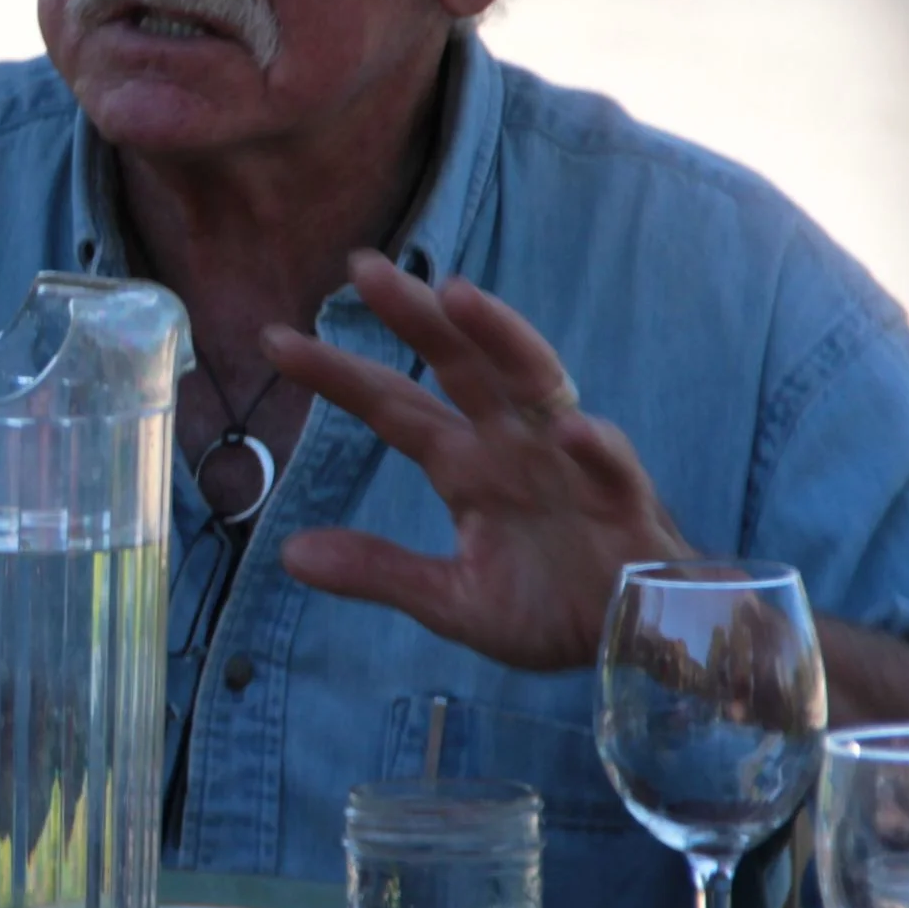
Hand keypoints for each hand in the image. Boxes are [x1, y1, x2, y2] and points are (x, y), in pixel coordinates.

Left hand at [266, 249, 692, 671]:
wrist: (635, 642)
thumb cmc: (548, 606)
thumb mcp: (450, 600)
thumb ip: (378, 570)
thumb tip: (287, 555)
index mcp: (465, 464)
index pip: (391, 405)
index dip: (337, 373)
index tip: (273, 340)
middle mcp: (511, 444)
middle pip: (458, 365)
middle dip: (414, 315)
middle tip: (363, 266)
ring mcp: (568, 464)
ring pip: (535, 383)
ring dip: (502, 338)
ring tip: (460, 296)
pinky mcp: (624, 502)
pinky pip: (612, 466)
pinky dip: (597, 447)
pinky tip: (576, 432)